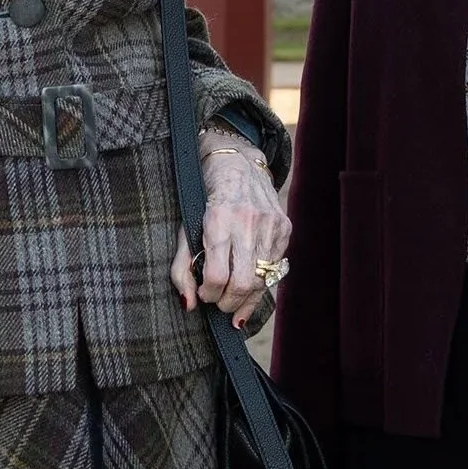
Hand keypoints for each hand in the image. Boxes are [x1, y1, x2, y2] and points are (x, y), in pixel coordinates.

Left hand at [170, 135, 289, 330]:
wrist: (236, 162)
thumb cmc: (204, 198)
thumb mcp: (185, 227)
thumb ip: (182, 267)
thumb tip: (187, 305)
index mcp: (218, 220)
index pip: (216, 276)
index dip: (208, 294)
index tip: (203, 294)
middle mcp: (247, 222)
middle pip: (241, 283)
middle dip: (228, 303)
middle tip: (219, 304)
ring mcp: (270, 225)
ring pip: (262, 280)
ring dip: (246, 299)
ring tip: (234, 303)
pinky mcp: (285, 228)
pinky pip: (276, 267)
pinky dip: (262, 282)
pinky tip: (250, 285)